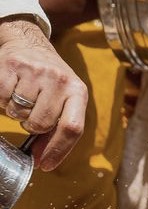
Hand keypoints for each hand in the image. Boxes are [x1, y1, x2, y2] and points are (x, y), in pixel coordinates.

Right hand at [0, 18, 87, 169]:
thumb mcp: (64, 100)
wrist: (29, 43)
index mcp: (78, 92)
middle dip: (32, 127)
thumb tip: (42, 160)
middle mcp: (60, 80)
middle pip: (41, 124)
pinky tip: (10, 90)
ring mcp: (36, 71)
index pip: (72, 128)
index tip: (45, 165)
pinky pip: (2, 98)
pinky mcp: (12, 64)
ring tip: (22, 99)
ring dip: (16, 113)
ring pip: (20, 112)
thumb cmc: (49, 81)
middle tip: (31, 114)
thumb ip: (58, 129)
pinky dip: (2, 101)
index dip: (58, 151)